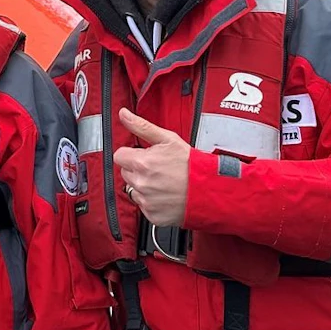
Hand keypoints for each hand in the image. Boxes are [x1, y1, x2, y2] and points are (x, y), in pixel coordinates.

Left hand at [112, 108, 193, 227]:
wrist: (210, 190)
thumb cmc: (192, 165)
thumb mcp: (168, 139)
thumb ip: (141, 126)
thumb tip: (124, 114)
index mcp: (142, 163)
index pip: (119, 156)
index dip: (131, 154)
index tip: (143, 155)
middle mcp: (142, 184)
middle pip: (125, 173)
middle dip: (137, 169)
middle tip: (157, 168)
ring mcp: (147, 201)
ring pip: (133, 189)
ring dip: (143, 185)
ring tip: (163, 182)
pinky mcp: (152, 215)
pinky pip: (143, 205)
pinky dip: (151, 201)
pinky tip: (165, 194)